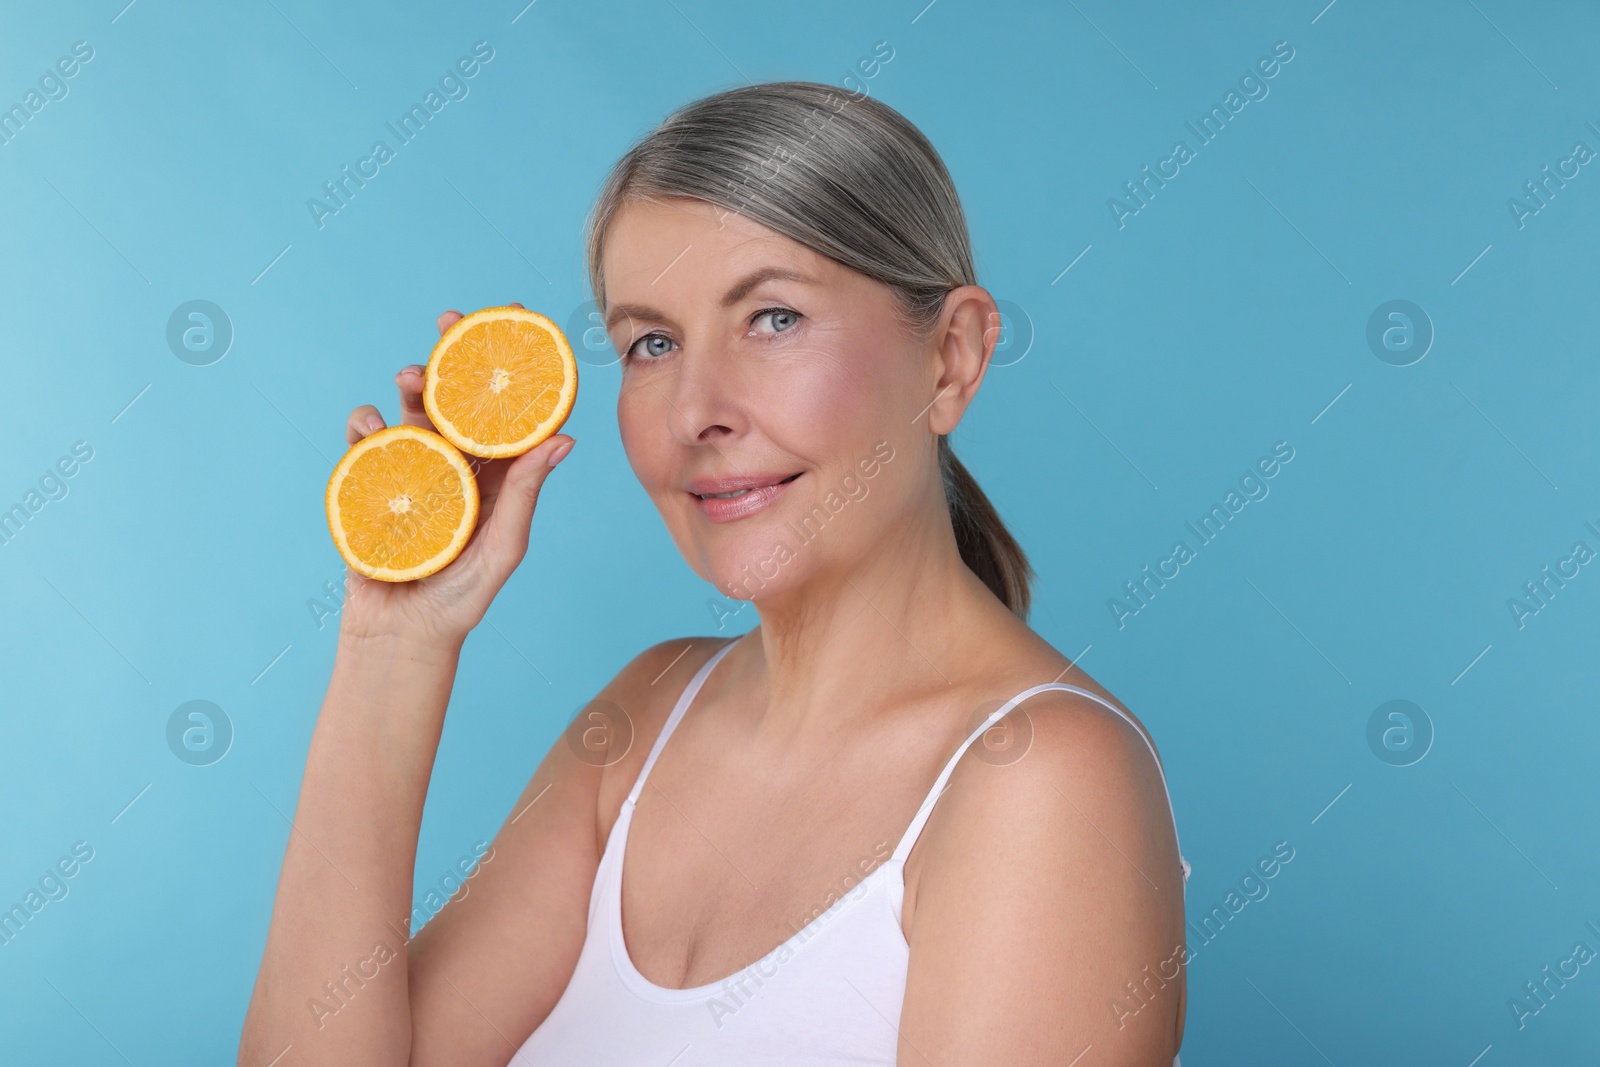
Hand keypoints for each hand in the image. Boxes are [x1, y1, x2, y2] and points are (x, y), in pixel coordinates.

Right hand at [337, 303, 573, 646]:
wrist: (402, 635)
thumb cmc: (463, 599)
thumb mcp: (504, 545)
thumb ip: (526, 492)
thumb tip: (565, 439)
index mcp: (496, 475)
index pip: (507, 412)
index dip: (510, 366)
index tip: (513, 319)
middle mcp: (456, 465)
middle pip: (455, 398)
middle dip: (451, 355)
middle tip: (449, 322)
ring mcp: (412, 472)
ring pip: (410, 412)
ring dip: (410, 386)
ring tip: (409, 377)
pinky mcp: (370, 485)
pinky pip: (366, 444)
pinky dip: (365, 426)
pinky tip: (368, 425)